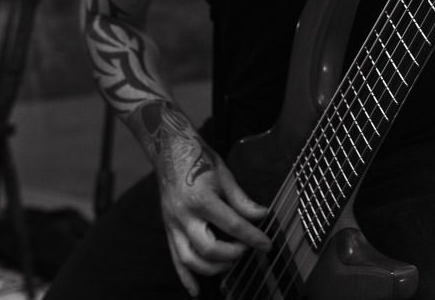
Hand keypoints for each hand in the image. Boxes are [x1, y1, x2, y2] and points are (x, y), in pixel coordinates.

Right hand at [153, 124, 270, 295]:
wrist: (169, 149)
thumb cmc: (199, 158)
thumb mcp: (224, 174)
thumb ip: (242, 200)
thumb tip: (262, 216)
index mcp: (202, 199)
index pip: (232, 226)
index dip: (253, 237)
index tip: (267, 244)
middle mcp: (184, 215)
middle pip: (209, 249)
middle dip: (233, 254)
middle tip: (246, 248)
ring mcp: (173, 224)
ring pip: (190, 259)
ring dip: (213, 267)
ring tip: (230, 262)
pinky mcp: (167, 229)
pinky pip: (175, 258)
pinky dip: (185, 277)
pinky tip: (196, 291)